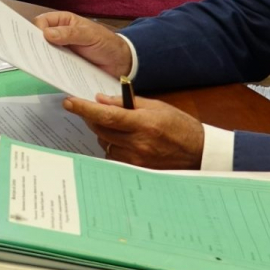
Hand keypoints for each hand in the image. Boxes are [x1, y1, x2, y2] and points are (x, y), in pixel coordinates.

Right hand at [34, 11, 133, 77]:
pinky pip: (53, 66)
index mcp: (64, 21)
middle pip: (39, 38)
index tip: (36, 39)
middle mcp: (59, 35)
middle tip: (31, 53)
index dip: (36, 29)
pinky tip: (49, 73)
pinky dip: (50, 69)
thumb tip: (47, 34)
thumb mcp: (90, 35)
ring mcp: (61, 51)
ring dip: (41, 58)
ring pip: (44, 53)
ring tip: (38, 65)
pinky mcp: (65, 65)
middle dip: (34, 45)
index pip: (42, 22)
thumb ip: (70, 34)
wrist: (120, 62)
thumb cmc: (107, 42)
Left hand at [63, 93, 204, 170]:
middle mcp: (138, 143)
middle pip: (101, 129)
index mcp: (143, 123)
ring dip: (104, 132)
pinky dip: (113, 146)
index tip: (69, 102)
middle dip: (92, 118)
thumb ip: (127, 103)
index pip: (106, 115)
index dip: (85, 109)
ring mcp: (136, 159)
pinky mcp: (137, 169)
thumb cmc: (180, 126)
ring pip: (105, 143)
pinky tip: (125, 141)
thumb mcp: (156, 107)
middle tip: (92, 110)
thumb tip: (101, 100)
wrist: (199, 153)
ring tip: (119, 127)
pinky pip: (113, 155)